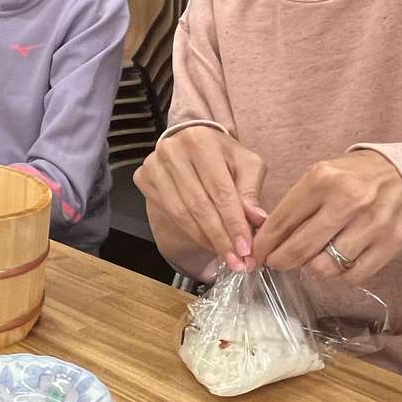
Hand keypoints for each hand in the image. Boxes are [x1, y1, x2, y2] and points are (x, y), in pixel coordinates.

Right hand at [134, 124, 268, 272]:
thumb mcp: (245, 165)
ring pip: (181, 213)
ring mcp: (154, 165)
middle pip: (199, 204)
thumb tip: (258, 220)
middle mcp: (173, 150)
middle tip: (236, 260)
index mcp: (201, 140)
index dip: (233, 222)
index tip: (246, 249)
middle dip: (220, 237)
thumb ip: (251, 191)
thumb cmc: (223, 155)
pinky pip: (168, 213)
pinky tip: (207, 242)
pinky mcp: (144, 178)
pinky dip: (190, 232)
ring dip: (205, 239)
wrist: (193, 144)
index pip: (220, 189)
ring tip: (224, 256)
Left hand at [250, 150, 401, 285]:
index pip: (282, 222)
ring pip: (325, 267)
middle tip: (277, 262)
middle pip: (300, 249)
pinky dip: (339, 275)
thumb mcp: (320, 177)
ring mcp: (372, 223)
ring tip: (310, 260)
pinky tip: (336, 263)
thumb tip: (266, 242)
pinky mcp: (391, 242)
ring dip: (311, 269)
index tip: (256, 254)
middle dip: (280, 261)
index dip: (264, 244)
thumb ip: (294, 206)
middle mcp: (348, 200)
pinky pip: (353, 276)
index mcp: (323, 179)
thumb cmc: (353, 178)